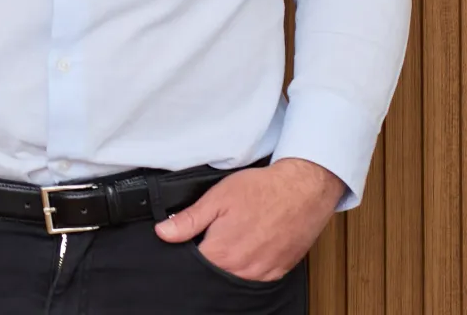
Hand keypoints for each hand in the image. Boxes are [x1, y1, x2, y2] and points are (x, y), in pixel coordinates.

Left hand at [154, 158, 343, 281]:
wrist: (303, 189)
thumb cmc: (262, 190)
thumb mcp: (217, 198)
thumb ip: (189, 220)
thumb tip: (163, 233)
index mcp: (222, 252)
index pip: (194, 264)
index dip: (190, 249)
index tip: (194, 237)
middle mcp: (243, 269)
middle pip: (215, 273)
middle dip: (211, 256)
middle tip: (219, 232)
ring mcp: (263, 272)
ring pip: (236, 276)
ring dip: (231, 263)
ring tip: (236, 236)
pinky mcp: (280, 270)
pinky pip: (258, 276)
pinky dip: (251, 266)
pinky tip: (252, 245)